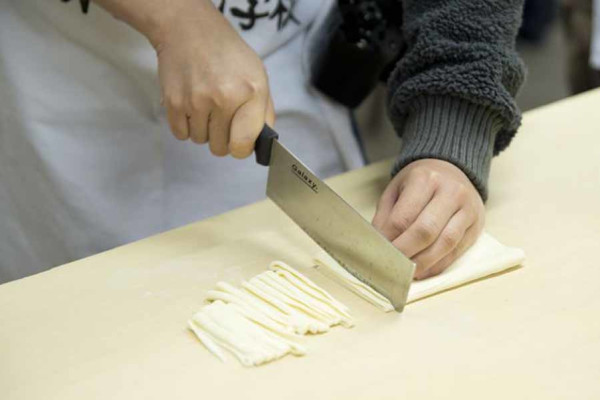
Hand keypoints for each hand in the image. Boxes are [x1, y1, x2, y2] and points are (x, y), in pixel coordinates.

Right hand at [152, 0, 274, 156]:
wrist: (189, 30)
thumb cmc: (228, 55)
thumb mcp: (258, 75)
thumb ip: (264, 111)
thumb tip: (261, 142)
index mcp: (251, 93)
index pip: (243, 144)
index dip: (241, 148)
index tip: (239, 140)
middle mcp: (224, 98)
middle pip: (220, 148)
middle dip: (221, 138)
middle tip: (220, 117)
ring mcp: (196, 101)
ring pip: (200, 141)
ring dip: (203, 130)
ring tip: (205, 106)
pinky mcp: (174, 102)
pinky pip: (181, 134)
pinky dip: (186, 126)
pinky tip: (191, 106)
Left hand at [372, 159, 484, 279]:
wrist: (453, 170)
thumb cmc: (419, 183)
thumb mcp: (396, 190)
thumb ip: (386, 216)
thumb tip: (378, 245)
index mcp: (425, 179)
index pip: (403, 217)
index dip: (390, 239)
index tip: (379, 252)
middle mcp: (450, 192)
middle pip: (425, 231)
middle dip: (405, 253)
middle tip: (391, 265)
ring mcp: (467, 209)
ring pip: (445, 244)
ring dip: (423, 263)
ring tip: (406, 272)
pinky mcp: (476, 226)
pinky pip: (456, 251)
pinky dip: (438, 265)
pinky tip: (423, 271)